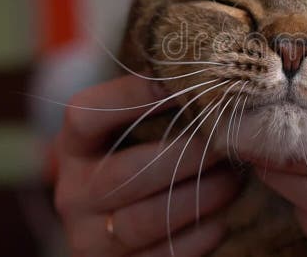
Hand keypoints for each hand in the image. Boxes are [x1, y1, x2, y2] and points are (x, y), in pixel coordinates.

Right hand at [52, 76, 240, 256]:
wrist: (124, 220)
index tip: (184, 82)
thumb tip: (209, 69)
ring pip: (144, 220)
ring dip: (198, 198)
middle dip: (184, 157)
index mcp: (75, 146)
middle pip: (126, 174)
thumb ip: (160, 104)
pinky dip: (196, 239)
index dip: (133, 95)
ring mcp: (90, 236)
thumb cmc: (145, 156)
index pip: (86, 115)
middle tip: (227, 142)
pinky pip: (160, 256)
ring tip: (233, 179)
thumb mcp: (137, 130)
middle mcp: (73, 192)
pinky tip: (221, 220)